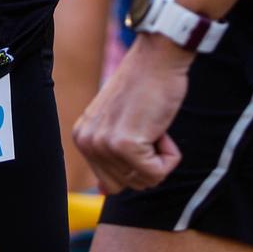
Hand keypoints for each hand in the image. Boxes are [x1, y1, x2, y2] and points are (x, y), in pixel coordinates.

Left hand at [72, 35, 190, 193]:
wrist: (158, 58)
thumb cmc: (145, 87)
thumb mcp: (118, 123)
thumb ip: (108, 156)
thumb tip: (104, 193)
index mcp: (82, 138)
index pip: (111, 184)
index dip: (135, 163)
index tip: (138, 130)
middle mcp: (87, 142)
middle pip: (128, 186)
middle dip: (148, 162)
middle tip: (147, 127)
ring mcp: (104, 144)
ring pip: (145, 181)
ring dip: (160, 157)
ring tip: (152, 124)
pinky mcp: (125, 144)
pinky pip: (157, 173)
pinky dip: (170, 156)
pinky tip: (160, 127)